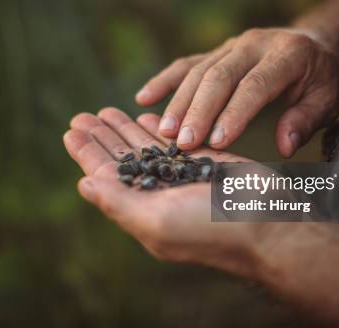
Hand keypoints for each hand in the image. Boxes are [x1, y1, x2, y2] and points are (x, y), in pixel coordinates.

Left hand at [63, 107, 267, 276]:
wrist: (267, 222)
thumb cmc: (211, 228)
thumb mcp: (157, 221)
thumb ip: (118, 202)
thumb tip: (83, 184)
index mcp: (143, 206)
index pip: (107, 175)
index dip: (88, 153)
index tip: (70, 131)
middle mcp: (158, 191)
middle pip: (122, 157)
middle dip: (102, 136)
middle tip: (81, 115)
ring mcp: (180, 175)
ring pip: (145, 146)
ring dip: (124, 128)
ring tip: (104, 110)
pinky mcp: (203, 160)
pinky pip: (172, 140)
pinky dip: (155, 128)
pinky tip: (141, 116)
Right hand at [135, 28, 338, 157]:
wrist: (313, 42)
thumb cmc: (321, 78)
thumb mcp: (328, 99)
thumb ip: (306, 119)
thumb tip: (283, 146)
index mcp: (287, 54)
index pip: (255, 85)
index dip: (235, 113)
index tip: (217, 142)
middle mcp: (255, 44)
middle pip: (219, 77)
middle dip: (198, 111)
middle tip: (181, 142)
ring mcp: (232, 44)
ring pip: (199, 71)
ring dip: (178, 102)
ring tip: (163, 132)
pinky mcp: (216, 50)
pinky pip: (187, 64)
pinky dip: (165, 80)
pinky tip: (144, 98)